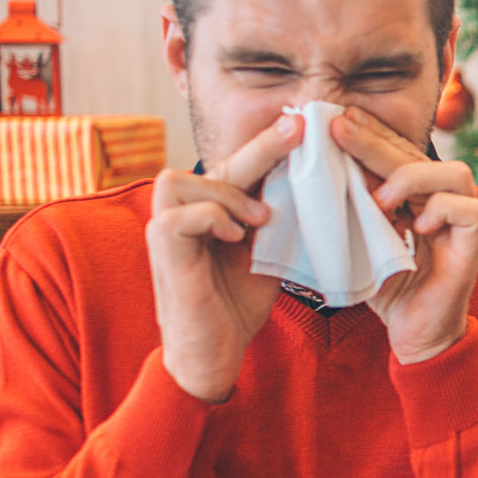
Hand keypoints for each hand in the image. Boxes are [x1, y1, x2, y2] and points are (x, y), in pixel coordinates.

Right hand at [148, 113, 302, 402]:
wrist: (213, 353)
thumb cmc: (237, 304)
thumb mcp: (269, 254)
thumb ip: (279, 220)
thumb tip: (317, 186)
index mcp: (210, 210)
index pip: (239, 168)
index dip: (268, 145)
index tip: (303, 123)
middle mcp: (182, 212)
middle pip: (217, 164)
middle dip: (261, 147)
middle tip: (298, 129)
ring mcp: (166, 229)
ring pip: (182, 180)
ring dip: (228, 193)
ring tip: (259, 221)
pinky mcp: (160, 249)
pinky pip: (178, 214)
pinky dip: (210, 218)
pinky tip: (234, 237)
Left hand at [331, 106, 477, 364]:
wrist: (414, 336)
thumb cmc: (388, 289)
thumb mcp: (361, 242)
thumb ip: (351, 211)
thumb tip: (319, 174)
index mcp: (419, 197)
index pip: (401, 151)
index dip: (374, 132)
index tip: (338, 118)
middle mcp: (446, 202)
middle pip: (420, 155)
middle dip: (377, 141)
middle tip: (339, 129)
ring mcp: (464, 224)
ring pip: (454, 174)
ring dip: (412, 178)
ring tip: (379, 200)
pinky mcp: (474, 248)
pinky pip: (471, 212)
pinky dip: (442, 210)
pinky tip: (415, 224)